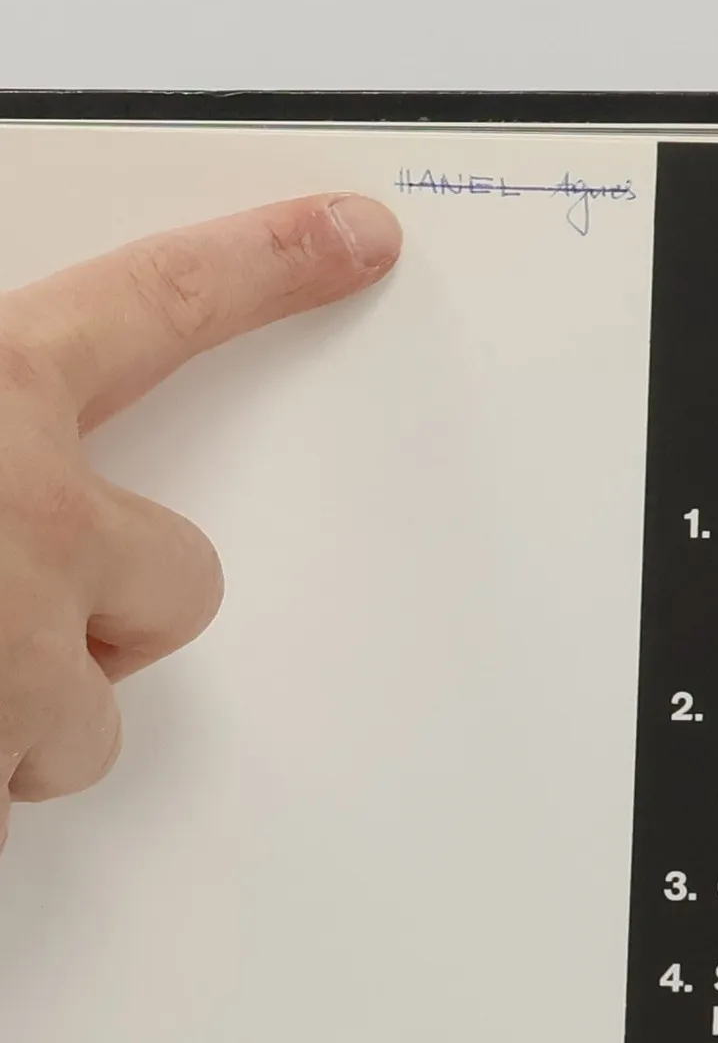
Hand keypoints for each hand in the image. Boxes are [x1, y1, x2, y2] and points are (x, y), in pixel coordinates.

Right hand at [0, 194, 401, 853]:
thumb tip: (3, 415)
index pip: (156, 303)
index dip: (265, 264)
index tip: (357, 236)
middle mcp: (23, 518)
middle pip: (179, 581)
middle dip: (105, 617)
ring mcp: (12, 657)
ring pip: (82, 723)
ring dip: (9, 727)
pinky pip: (4, 806)